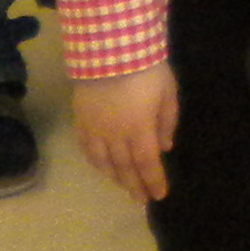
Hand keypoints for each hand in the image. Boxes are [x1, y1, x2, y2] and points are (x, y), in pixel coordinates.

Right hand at [74, 63, 177, 201]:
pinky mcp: (81, 120)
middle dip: (134, 185)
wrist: (110, 50)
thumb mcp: (168, 92)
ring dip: (115, 177)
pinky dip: (95, 161)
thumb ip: (166, 122)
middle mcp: (116, 136)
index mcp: (140, 130)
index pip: (147, 164)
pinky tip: (100, 167)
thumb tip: (164, 147)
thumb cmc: (146, 69)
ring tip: (123, 186)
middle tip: (140, 200)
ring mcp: (96, 129)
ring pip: (104, 162)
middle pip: (125, 167)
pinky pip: (87, 148)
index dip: (153, 181)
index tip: (158, 196)